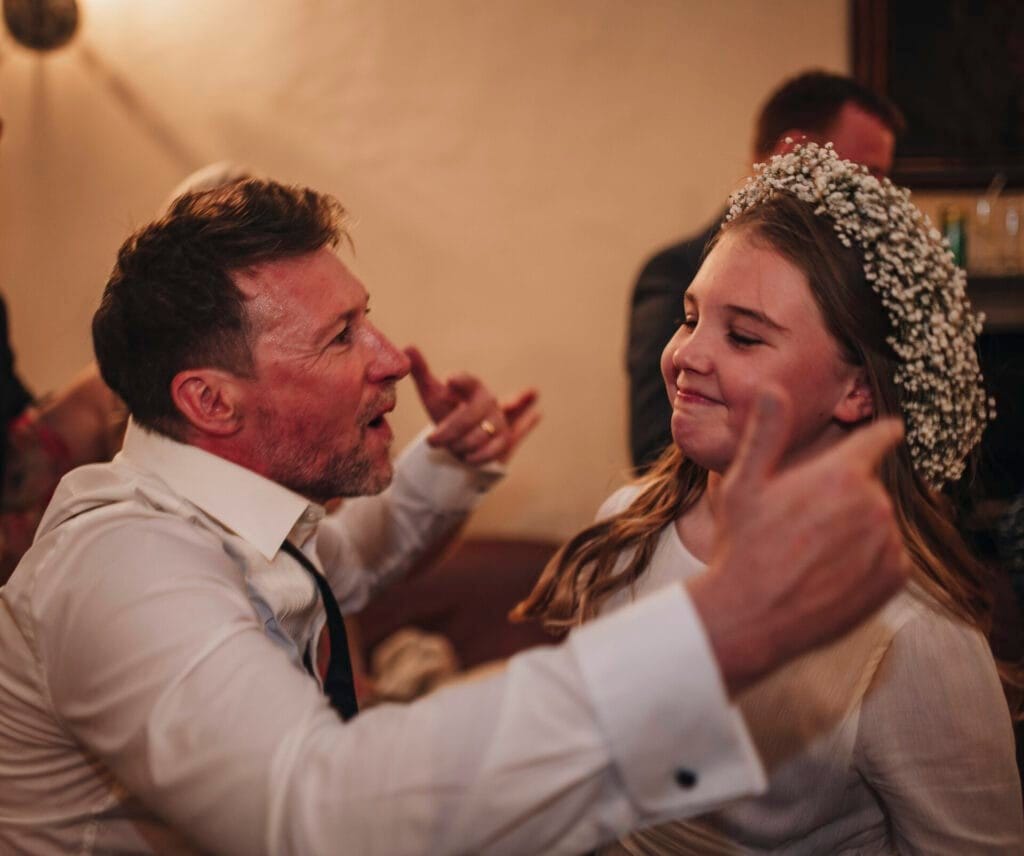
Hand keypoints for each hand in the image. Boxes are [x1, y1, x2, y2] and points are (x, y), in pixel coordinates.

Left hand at [404, 346, 539, 465]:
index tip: (449, 379)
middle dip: (448, 432)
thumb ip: (421, 371)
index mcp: (471, 386)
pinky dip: (474, 457)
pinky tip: (465, 456)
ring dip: (457, 446)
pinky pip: (488, 452)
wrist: (465, 433)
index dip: (460, 380)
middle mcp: (488, 401)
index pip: (468, 381)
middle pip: (469, 416)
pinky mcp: (503, 440)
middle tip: (430, 441)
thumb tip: (407, 346)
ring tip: (451, 446)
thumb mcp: (433, 393)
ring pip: (476, 437)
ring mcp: (498, 420)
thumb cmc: (447, 409)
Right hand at [687, 386, 909, 695]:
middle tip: (802, 521)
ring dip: (855, 530)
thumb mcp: (744, 483)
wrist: (751, 615)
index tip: (889, 430)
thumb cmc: (743, 545)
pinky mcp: (894, 578)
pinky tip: (829, 572)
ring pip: (878, 523)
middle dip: (843, 496)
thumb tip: (772, 388)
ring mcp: (887, 544)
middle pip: (869, 487)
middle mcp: (874, 504)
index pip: (878, 438)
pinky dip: (867, 562)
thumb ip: (767, 432)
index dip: (881, 432)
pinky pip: (889, 558)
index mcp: (841, 474)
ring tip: (810, 552)